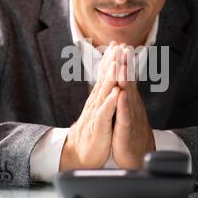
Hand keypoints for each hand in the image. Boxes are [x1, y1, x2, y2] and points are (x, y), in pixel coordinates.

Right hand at [60, 42, 120, 170]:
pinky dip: (110, 102)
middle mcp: (97, 103)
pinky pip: (105, 113)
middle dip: (112, 61)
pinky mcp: (99, 127)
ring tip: (117, 63)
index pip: (106, 76)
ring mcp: (97, 114)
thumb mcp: (100, 110)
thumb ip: (104, 95)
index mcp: (99, 99)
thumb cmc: (94, 131)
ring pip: (104, 93)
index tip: (117, 44)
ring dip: (111, 77)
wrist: (80, 153)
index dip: (111, 59)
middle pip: (105, 79)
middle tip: (118, 45)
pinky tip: (116, 93)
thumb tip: (108, 80)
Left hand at [112, 47, 155, 169]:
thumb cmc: (130, 131)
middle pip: (128, 81)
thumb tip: (123, 74)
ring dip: (125, 80)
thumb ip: (125, 91)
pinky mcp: (126, 130)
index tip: (120, 44)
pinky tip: (120, 96)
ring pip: (127, 95)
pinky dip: (122, 106)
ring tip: (122, 66)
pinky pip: (124, 116)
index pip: (125, 77)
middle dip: (125, 64)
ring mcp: (129, 116)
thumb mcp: (126, 108)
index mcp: (128, 99)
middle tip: (123, 46)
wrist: (137, 155)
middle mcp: (131, 105)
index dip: (123, 61)